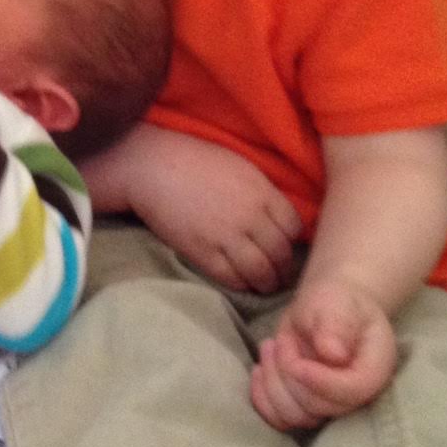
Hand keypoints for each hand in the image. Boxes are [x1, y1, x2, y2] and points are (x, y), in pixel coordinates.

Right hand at [119, 129, 302, 293]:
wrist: (152, 166)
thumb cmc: (195, 161)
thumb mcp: (240, 168)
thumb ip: (262, 193)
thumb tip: (276, 218)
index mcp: (262, 193)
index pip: (293, 228)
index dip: (292, 241)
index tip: (286, 247)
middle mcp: (251, 217)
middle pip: (281, 253)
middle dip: (283, 268)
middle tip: (280, 275)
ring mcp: (227, 236)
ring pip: (261, 271)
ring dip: (267, 283)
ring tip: (265, 285)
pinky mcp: (203, 251)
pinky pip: (232, 277)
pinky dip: (242, 284)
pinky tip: (242, 283)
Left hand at [249, 281, 397, 430]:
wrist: (325, 310)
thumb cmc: (336, 303)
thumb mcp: (336, 305)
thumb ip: (336, 326)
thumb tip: (333, 355)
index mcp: (373, 369)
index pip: (351, 392)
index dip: (320, 382)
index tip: (296, 364)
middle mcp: (354, 395)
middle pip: (318, 407)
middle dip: (289, 373)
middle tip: (281, 341)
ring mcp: (328, 404)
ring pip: (294, 416)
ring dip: (273, 382)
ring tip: (271, 347)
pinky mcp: (305, 406)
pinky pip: (279, 419)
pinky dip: (262, 398)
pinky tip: (259, 370)